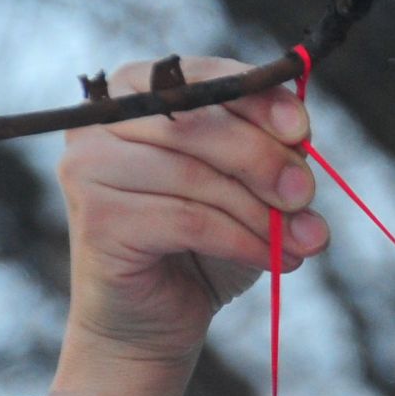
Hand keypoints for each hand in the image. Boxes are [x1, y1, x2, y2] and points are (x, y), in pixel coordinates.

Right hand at [56, 54, 326, 367]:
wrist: (157, 318)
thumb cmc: (205, 242)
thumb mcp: (249, 185)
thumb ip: (271, 150)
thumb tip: (301, 137)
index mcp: (139, 91)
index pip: (202, 77)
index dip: (258, 99)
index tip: (303, 131)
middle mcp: (103, 120)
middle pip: (196, 121)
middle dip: (264, 160)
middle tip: (305, 197)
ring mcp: (88, 165)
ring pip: (196, 175)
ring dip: (262, 213)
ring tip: (304, 242)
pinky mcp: (95, 217)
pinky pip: (188, 220)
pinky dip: (244, 241)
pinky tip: (277, 259)